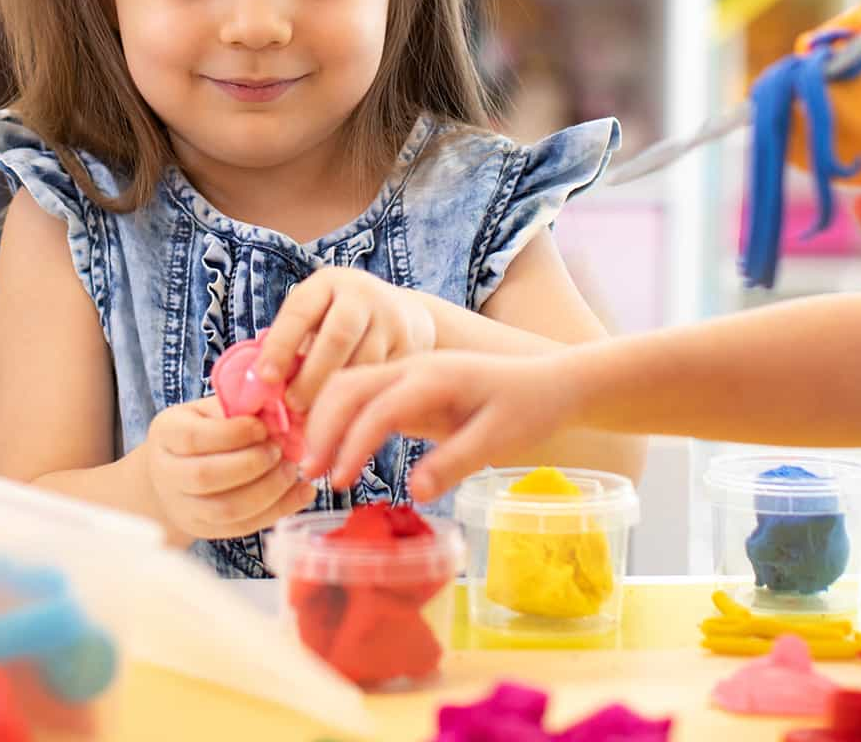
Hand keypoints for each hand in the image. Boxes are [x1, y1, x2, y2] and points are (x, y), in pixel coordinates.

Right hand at [144, 397, 313, 539]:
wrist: (173, 471)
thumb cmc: (201, 430)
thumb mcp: (210, 410)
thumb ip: (238, 408)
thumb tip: (279, 409)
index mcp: (165, 435)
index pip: (195, 438)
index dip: (234, 433)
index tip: (263, 427)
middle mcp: (166, 474)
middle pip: (207, 477)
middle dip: (252, 464)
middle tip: (280, 450)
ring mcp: (182, 507)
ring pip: (226, 509)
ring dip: (268, 490)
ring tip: (292, 471)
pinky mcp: (204, 529)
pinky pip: (242, 527)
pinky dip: (277, 510)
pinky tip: (302, 492)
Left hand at [257, 267, 435, 413]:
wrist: (405, 315)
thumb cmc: (340, 322)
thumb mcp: (316, 317)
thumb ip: (292, 343)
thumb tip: (260, 385)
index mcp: (327, 284)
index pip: (299, 313)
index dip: (280, 346)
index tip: (265, 379)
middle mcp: (362, 294)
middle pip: (336, 337)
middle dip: (311, 377)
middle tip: (293, 406)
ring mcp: (391, 317)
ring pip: (364, 361)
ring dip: (339, 393)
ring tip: (318, 417)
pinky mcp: (412, 343)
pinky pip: (385, 375)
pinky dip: (365, 397)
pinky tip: (348, 414)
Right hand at [302, 351, 577, 500]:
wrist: (551, 382)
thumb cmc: (529, 409)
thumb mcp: (499, 440)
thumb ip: (456, 462)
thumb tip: (413, 492)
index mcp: (436, 376)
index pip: (378, 406)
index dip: (352, 444)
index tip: (339, 483)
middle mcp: (415, 367)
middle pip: (349, 385)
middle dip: (322, 428)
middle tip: (309, 474)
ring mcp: (409, 373)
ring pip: (349, 385)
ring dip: (325, 421)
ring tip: (316, 466)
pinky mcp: (409, 386)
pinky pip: (363, 395)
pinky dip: (340, 418)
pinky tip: (335, 450)